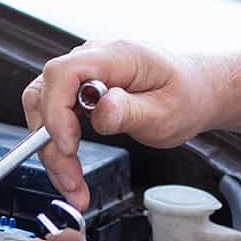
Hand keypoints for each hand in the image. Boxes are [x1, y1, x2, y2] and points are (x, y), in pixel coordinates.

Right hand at [21, 41, 221, 210]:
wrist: (197, 91)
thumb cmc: (187, 95)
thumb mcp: (168, 112)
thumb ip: (132, 112)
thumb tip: (100, 111)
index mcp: (116, 56)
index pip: (63, 73)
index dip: (56, 111)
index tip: (68, 147)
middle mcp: (93, 60)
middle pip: (44, 95)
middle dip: (49, 143)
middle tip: (69, 180)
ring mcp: (84, 75)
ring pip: (44, 110)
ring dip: (51, 151)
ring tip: (72, 184)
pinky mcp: (80, 91)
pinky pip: (55, 118)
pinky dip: (59, 148)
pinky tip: (72, 171)